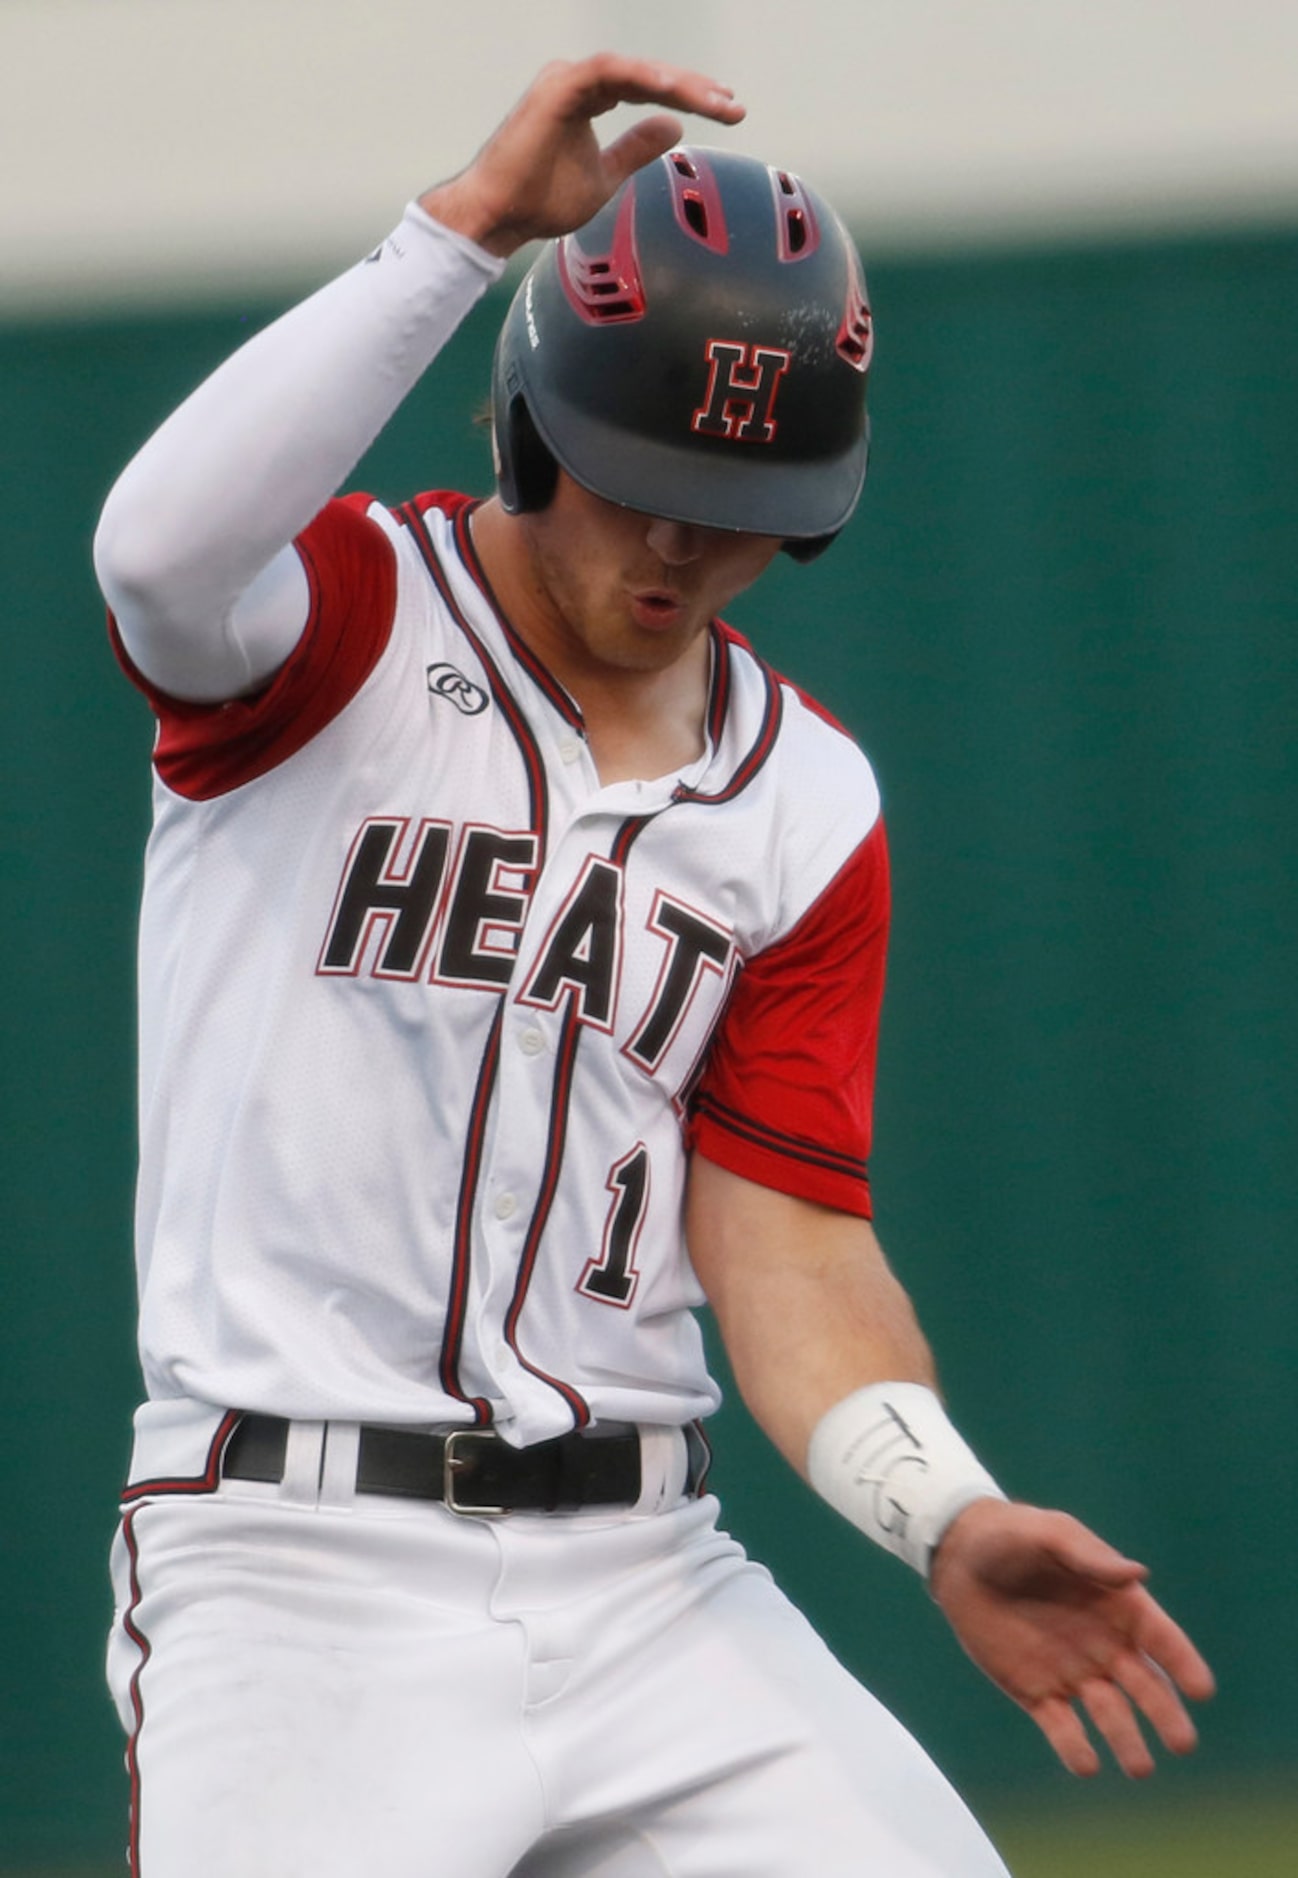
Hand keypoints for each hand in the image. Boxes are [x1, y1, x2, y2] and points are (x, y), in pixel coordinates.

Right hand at [419, 52, 744, 257]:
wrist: (498, 216)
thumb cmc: (541, 200)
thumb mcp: (605, 176)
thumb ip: (635, 148)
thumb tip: (673, 127)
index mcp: (588, 97)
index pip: (647, 89)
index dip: (689, 97)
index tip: (729, 111)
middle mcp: (579, 81)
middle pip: (647, 75)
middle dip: (694, 89)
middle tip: (734, 105)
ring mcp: (567, 81)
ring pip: (634, 70)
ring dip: (677, 83)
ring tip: (715, 101)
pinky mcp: (558, 88)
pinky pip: (608, 73)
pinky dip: (641, 77)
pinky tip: (671, 91)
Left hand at [929, 1499, 1214, 1777]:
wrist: (959, 1557)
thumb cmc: (1013, 1536)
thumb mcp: (1050, 1535)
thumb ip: (1088, 1557)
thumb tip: (1138, 1574)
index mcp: (1118, 1606)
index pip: (1160, 1638)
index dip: (1182, 1662)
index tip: (1201, 1690)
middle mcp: (1104, 1646)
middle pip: (1144, 1686)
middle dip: (1165, 1714)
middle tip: (1182, 1742)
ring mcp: (1072, 1673)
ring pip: (1109, 1715)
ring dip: (1126, 1741)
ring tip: (1138, 1767)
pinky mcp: (1036, 1692)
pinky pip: (1061, 1727)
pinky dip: (1074, 1748)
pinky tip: (1086, 1764)